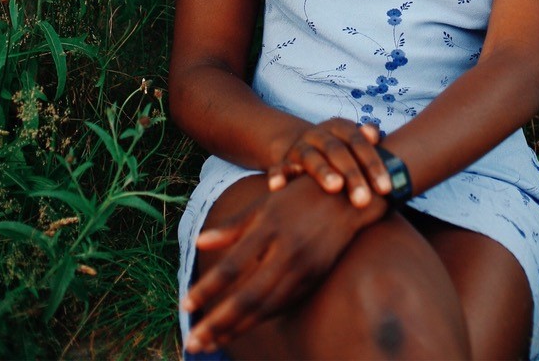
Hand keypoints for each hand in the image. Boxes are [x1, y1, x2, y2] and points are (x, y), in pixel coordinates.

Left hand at [182, 174, 386, 353]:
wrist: (352, 197)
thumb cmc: (301, 195)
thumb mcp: (267, 203)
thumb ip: (234, 226)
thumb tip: (199, 241)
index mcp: (270, 227)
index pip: (233, 266)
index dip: (208, 289)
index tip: (185, 306)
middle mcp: (287, 251)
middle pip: (247, 297)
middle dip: (217, 324)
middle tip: (193, 344)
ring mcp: (304, 268)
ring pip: (266, 308)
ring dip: (235, 330)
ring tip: (211, 343)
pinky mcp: (315, 278)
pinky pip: (282, 305)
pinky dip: (259, 320)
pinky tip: (240, 328)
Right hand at [268, 117, 391, 207]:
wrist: (301, 146)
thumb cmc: (338, 152)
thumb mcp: (351, 143)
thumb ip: (366, 140)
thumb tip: (376, 134)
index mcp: (340, 127)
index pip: (359, 142)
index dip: (373, 164)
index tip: (386, 189)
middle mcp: (319, 134)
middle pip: (337, 151)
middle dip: (352, 175)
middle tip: (364, 199)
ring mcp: (300, 147)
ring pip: (311, 157)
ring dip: (323, 171)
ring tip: (335, 187)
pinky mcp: (283, 161)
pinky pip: (279, 168)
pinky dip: (278, 175)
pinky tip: (276, 186)